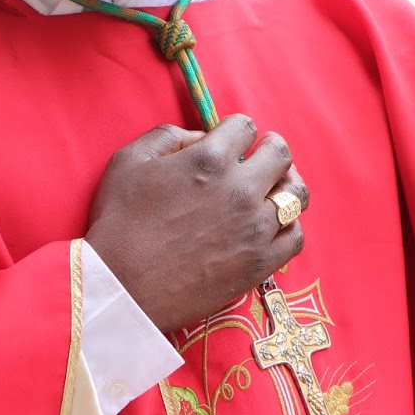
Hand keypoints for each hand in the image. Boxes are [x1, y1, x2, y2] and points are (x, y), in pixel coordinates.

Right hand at [84, 114, 308, 333]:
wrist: (121, 288)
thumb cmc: (118, 222)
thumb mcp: (130, 160)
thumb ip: (169, 136)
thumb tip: (201, 138)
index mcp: (210, 159)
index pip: (245, 126)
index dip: (235, 131)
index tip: (229, 142)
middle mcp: (241, 189)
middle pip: (280, 154)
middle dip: (268, 150)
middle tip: (257, 159)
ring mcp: (255, 228)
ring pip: (296, 194)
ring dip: (285, 185)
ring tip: (271, 190)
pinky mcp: (260, 263)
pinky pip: (295, 236)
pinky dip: (287, 225)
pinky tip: (270, 225)